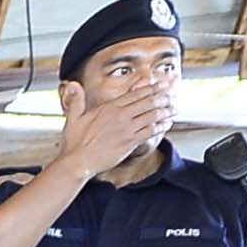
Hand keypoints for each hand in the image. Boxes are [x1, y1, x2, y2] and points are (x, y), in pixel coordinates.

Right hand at [55, 74, 172, 178]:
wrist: (78, 162)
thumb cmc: (74, 143)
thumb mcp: (73, 118)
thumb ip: (76, 100)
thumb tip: (72, 84)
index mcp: (109, 108)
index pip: (135, 94)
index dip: (150, 88)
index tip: (160, 84)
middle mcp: (121, 116)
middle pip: (147, 102)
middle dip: (162, 97)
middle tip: (172, 94)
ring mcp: (127, 129)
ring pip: (152, 116)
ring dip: (165, 111)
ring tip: (173, 109)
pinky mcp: (130, 142)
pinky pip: (150, 132)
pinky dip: (160, 127)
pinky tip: (166, 125)